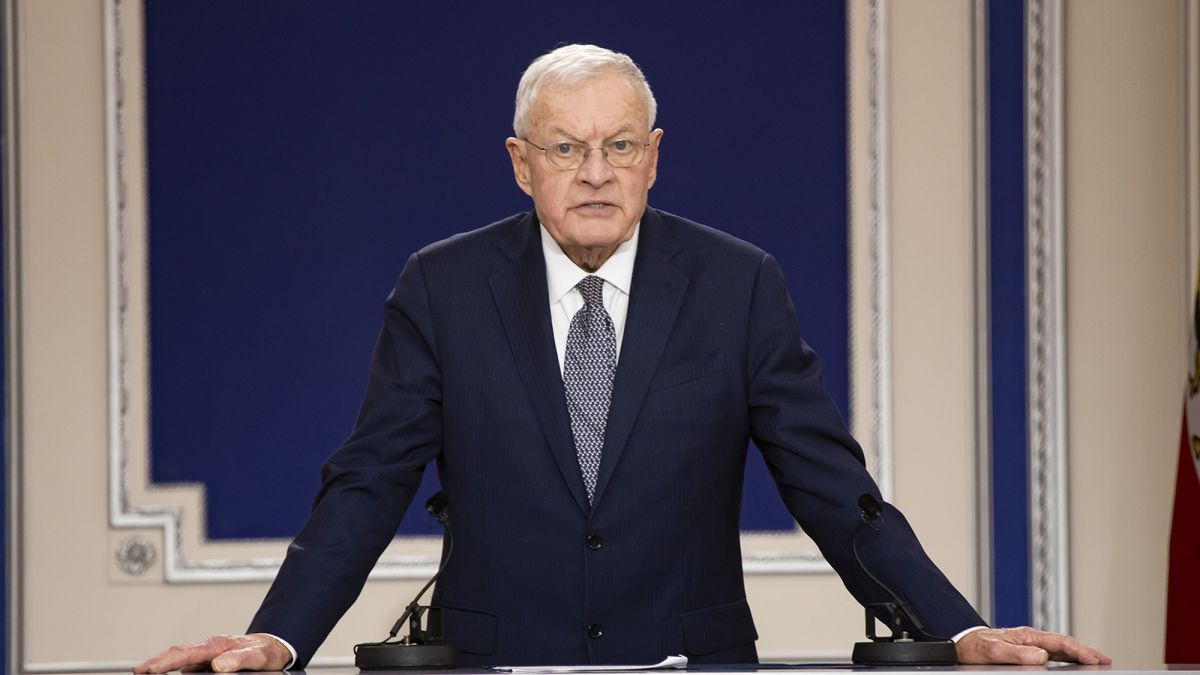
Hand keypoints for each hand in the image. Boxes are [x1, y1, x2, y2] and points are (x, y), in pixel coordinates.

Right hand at [133, 633, 291, 672]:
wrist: (274, 647)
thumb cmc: (265, 651)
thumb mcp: (258, 656)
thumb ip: (240, 659)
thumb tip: (218, 666)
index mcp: (217, 645)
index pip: (186, 652)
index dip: (165, 661)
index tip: (150, 669)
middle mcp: (209, 648)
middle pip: (176, 653)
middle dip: (155, 661)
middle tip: (138, 671)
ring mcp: (207, 655)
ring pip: (179, 659)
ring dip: (162, 664)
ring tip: (145, 672)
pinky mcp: (208, 662)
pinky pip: (187, 664)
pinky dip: (173, 668)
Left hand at [955, 626, 1111, 664]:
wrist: (960, 645)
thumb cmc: (974, 646)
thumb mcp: (992, 651)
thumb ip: (1016, 653)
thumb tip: (1041, 655)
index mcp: (1026, 635)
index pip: (1060, 642)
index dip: (1080, 651)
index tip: (1095, 659)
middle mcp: (1030, 638)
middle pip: (1065, 644)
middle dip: (1087, 651)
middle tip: (1106, 661)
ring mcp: (1030, 644)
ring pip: (1061, 649)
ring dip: (1079, 655)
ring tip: (1097, 662)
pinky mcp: (1027, 652)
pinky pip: (1053, 654)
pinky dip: (1067, 658)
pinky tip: (1074, 664)